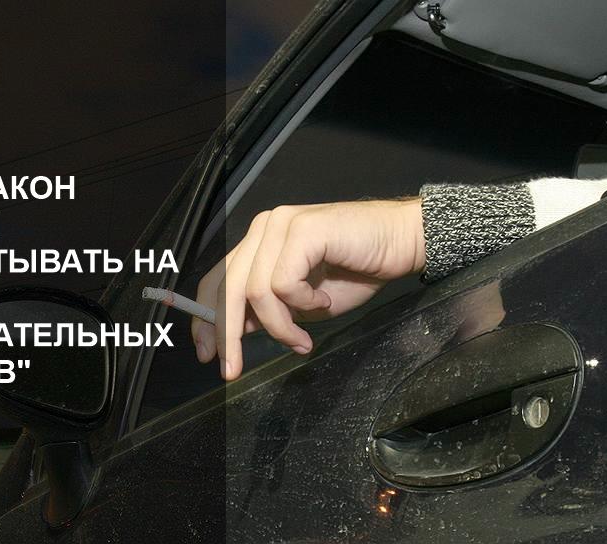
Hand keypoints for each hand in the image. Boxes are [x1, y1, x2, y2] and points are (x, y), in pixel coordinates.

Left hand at [192, 199, 424, 379]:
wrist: (400, 243)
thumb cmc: (357, 269)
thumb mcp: (302, 303)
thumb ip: (268, 310)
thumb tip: (235, 332)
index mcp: (260, 243)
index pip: (217, 279)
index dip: (205, 318)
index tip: (207, 354)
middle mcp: (264, 229)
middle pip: (228, 287)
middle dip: (228, 334)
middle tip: (232, 369)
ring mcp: (281, 225)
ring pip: (256, 291)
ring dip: (280, 326)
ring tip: (303, 339)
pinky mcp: (302, 230)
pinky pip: (284, 284)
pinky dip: (303, 305)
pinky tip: (323, 303)